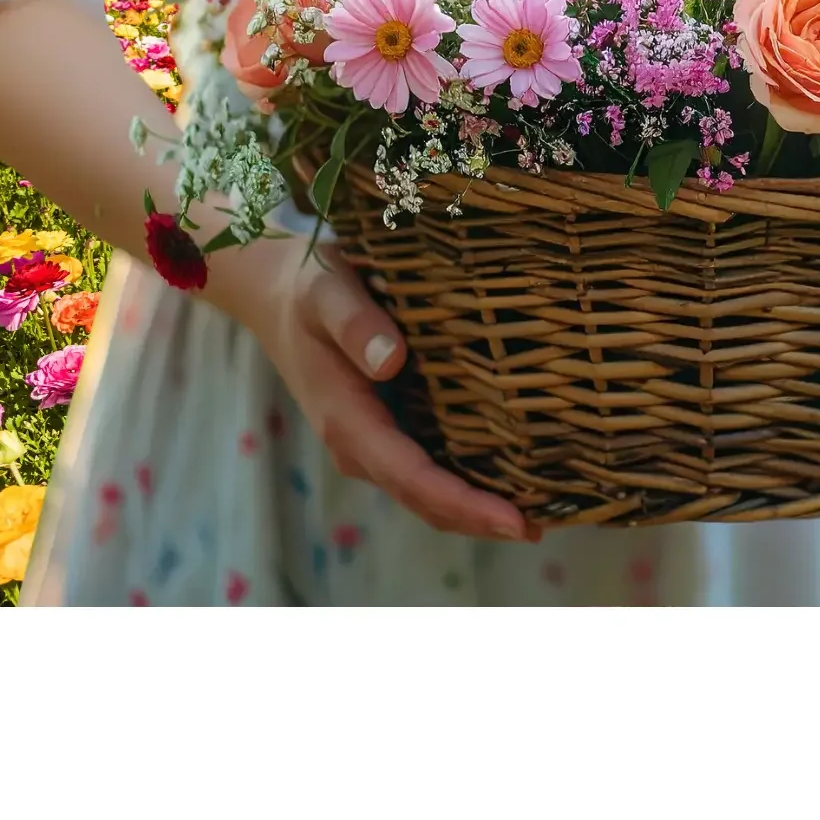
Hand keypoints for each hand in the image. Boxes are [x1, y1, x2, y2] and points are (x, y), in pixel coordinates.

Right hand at [206, 235, 532, 542]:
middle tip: (541, 528)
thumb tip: (392, 361)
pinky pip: (427, 471)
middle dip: (480, 520)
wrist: (279, 297)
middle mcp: (360, 445)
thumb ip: (355, 324)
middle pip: (425, 500)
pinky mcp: (386, 432)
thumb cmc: (309, 291)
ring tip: (538, 517)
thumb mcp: (326, 293)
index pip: (412, 477)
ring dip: (475, 511)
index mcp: (347, 420)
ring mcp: (373, 444)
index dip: (462, 502)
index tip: (512, 519)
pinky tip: (509, 482)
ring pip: (427, 494)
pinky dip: (465, 486)